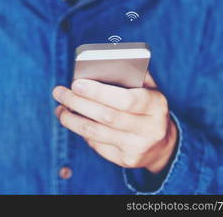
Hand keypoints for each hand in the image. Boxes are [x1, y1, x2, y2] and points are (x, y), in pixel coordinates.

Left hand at [52, 74, 176, 173]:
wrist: (163, 144)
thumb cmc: (147, 107)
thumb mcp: (148, 88)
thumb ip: (131, 74)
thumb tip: (100, 63)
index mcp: (156, 105)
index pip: (125, 100)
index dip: (98, 92)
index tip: (76, 83)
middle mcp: (150, 129)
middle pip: (106, 116)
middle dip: (78, 103)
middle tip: (59, 92)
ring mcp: (138, 147)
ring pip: (96, 133)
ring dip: (72, 120)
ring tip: (60, 109)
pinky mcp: (126, 160)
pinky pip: (97, 144)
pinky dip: (82, 132)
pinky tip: (74, 121)